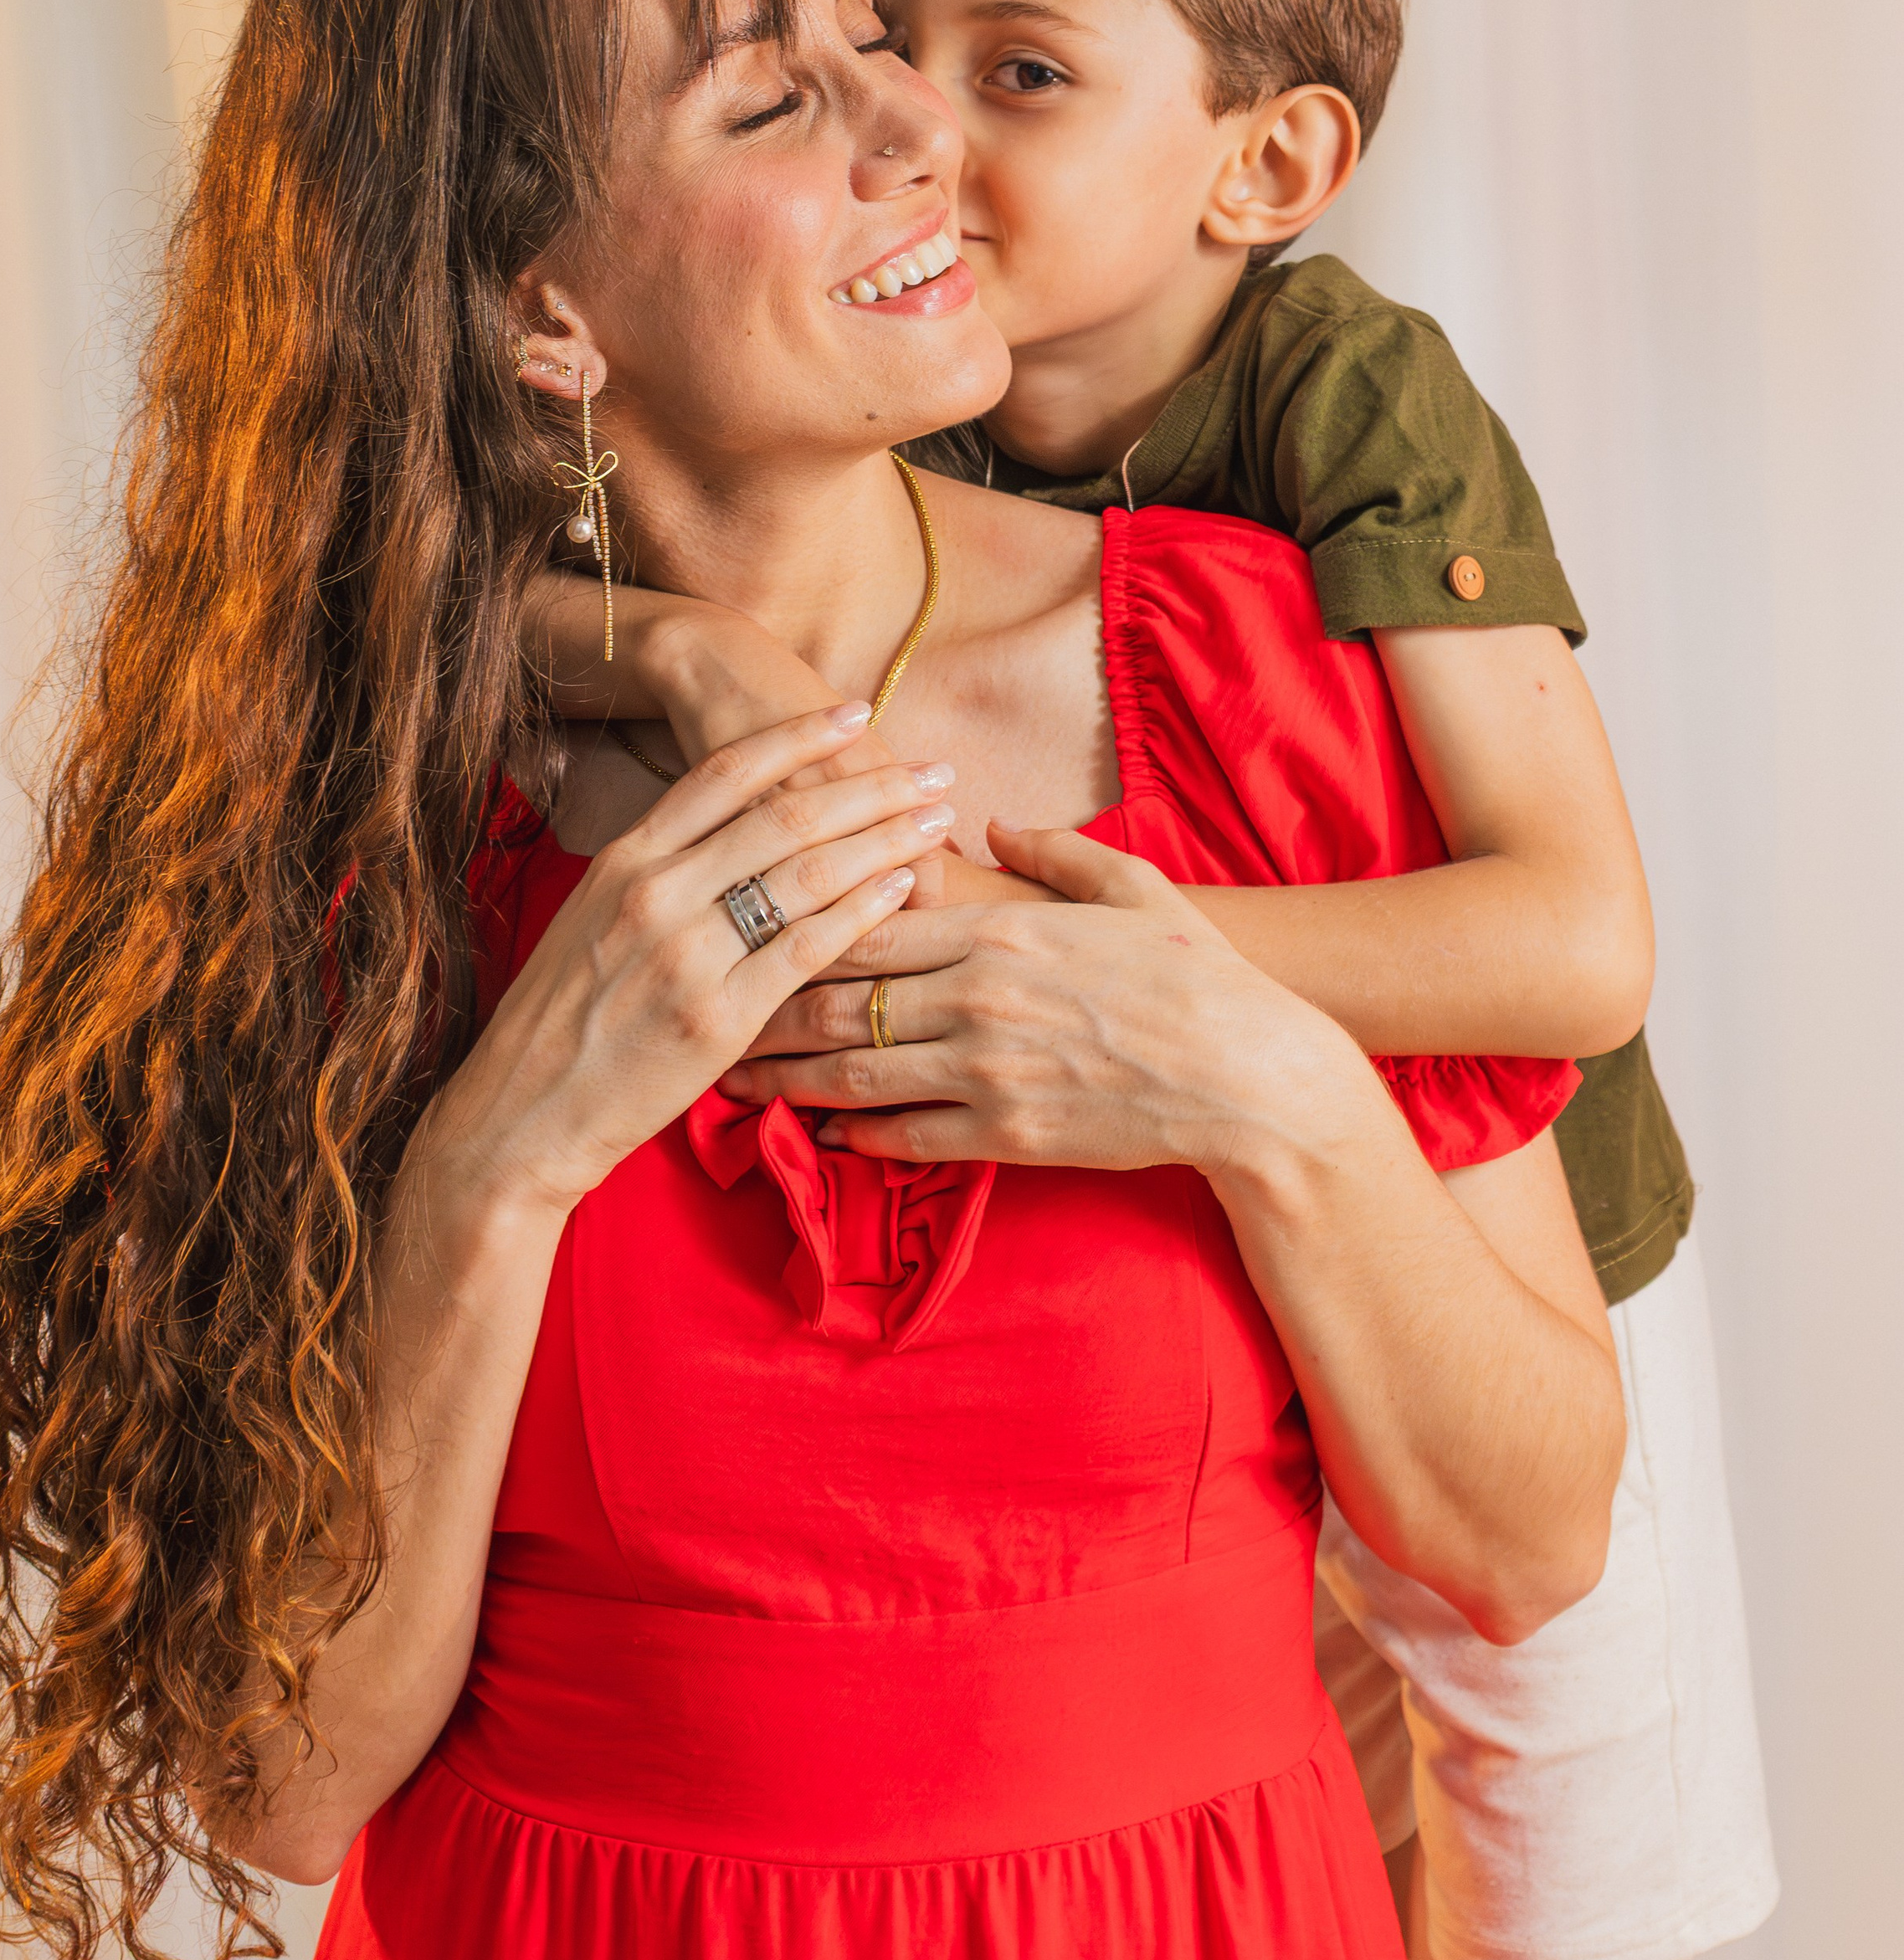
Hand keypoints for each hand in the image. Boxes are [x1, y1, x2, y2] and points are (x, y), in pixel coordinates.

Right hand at [398, 706, 960, 1242]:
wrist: (518, 1114)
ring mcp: (686, 953)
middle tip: (932, 768)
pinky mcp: (718, 1018)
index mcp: (624, 859)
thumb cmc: (559, 1020)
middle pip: (785, 814)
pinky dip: (864, 911)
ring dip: (885, 839)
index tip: (856, 713)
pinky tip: (905, 889)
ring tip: (936, 819)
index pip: (726, 772)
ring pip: (808, 873)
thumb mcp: (592, 919)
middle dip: (871, 785)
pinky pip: (808, 948)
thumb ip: (655, 873)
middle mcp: (655, 891)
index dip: (798, 736)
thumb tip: (725, 833)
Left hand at [722, 820, 1370, 1175]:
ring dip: (785, 1078)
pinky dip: (853, 1135)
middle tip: (705, 1013)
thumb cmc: (1197, 978)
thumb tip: (992, 823)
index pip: (863, 922)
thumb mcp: (1133, 889)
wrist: (1254, 1080)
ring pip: (854, 1071)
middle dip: (762, 1006)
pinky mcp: (1007, 1135)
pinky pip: (906, 1136)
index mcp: (999, 929)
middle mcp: (978, 997)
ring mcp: (988, 1071)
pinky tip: (818, 1131)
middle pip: (836, 997)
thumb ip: (1053, 853)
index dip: (794, 925)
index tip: (747, 927)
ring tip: (733, 1080)